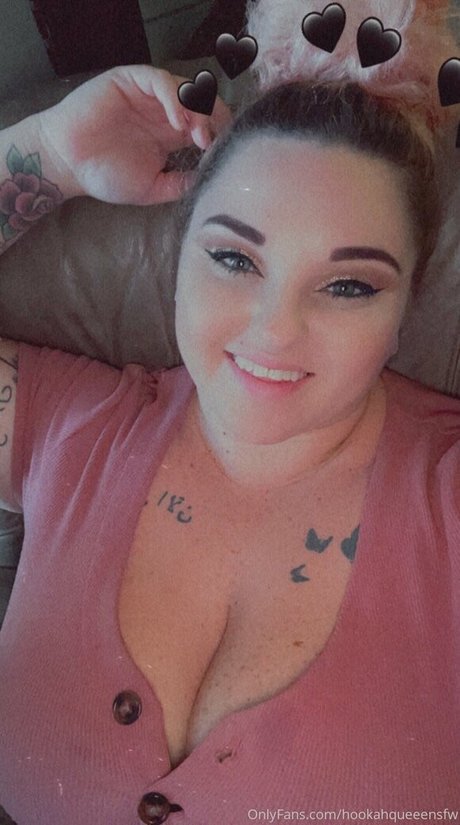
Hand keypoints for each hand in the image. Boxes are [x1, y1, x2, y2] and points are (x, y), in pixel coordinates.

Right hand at [38, 65, 232, 204]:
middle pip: (201, 104)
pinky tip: (176, 121)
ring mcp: (147, 94)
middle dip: (212, 121)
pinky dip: (174, 98)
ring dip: (196, 110)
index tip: (223, 154)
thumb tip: (207, 182)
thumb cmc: (106, 176)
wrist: (69, 164)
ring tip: (195, 134)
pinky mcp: (130, 81)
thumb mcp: (151, 188)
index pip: (206, 126)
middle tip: (210, 143)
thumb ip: (178, 185)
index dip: (218, 136)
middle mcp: (163, 112)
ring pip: (185, 90)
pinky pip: (160, 81)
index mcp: (171, 135)